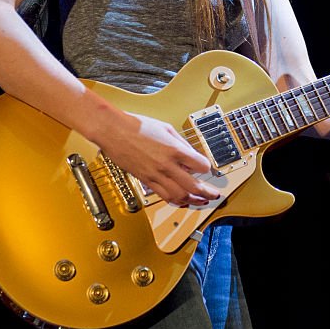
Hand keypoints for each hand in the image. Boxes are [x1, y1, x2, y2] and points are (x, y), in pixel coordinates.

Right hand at [92, 110, 219, 206]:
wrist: (114, 131)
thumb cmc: (138, 126)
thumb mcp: (167, 128)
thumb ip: (182, 143)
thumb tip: (192, 154)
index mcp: (175, 150)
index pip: (201, 166)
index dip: (207, 168)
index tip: (208, 168)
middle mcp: (167, 165)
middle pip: (193, 186)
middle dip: (207, 193)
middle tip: (214, 195)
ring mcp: (155, 175)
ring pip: (179, 196)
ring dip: (193, 201)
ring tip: (201, 201)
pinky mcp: (146, 180)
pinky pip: (164, 196)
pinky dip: (176, 201)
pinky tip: (182, 201)